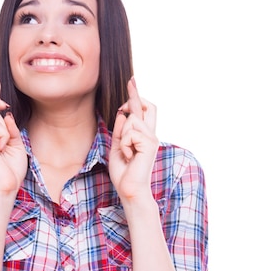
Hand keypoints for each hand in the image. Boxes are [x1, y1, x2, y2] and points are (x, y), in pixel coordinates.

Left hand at [108, 77, 158, 201]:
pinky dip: (125, 144)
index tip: (132, 81)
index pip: (142, 111)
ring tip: (127, 152)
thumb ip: (120, 131)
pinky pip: (130, 132)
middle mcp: (150, 135)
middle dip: (135, 95)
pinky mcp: (150, 143)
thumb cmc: (124, 172)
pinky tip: (129, 156)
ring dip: (123, 135)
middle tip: (130, 82)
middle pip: (146, 106)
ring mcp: (152, 138)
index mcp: (143, 136)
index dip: (136, 96)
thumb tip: (123, 112)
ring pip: (132, 120)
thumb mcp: (118, 147)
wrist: (130, 190)